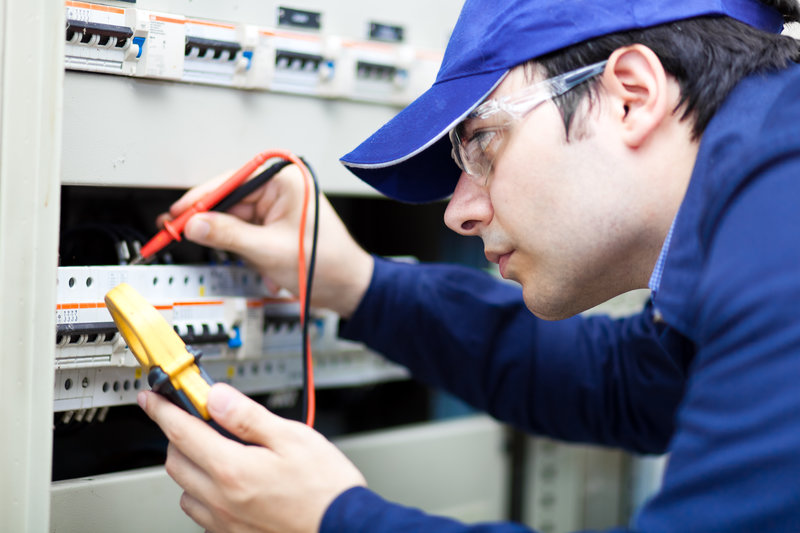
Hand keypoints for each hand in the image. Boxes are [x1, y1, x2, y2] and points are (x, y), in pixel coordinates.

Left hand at [139, 384, 366, 532]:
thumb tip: (216, 397)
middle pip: (175, 462)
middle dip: (177, 435)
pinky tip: (227, 483)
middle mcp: (221, 499)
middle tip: (196, 419)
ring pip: (185, 490)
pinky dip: (203, 493)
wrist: (344, 527)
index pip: (181, 432)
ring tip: (216, 452)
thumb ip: (247, 416)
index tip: (152, 399)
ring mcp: (225, 522)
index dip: (162, 410)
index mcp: (232, 469)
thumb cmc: (324, 487)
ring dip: (190, 466)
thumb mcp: (292, 437)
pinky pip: (201, 513)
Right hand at [160, 162, 372, 317]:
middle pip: (229, 201)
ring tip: (251, 260)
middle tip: (177, 233)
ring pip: (235, 220)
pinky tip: (261, 264)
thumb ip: (228, 235)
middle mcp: (281, 187)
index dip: (200, 200)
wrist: (346, 286)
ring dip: (236, 244)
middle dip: (213, 225)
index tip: (176, 214)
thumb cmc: (326, 263)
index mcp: (285, 181)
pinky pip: (246, 232)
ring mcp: (278, 205)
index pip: (231, 183)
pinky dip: (246, 251)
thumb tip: (195, 225)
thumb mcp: (268, 250)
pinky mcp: (275, 222)